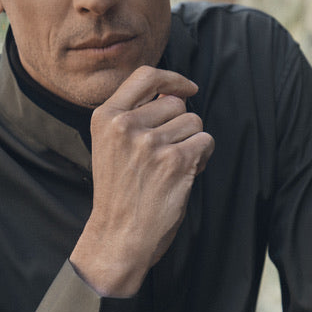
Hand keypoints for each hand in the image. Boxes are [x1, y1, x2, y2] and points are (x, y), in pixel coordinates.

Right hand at [70, 65, 213, 295]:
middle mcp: (126, 125)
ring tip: (171, 168)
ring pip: (193, 122)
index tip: (187, 87)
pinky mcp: (175, 161)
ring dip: (191, 143)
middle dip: (179, 126)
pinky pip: (205, 142)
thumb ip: (137, 116)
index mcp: (105, 117)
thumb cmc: (119, 194)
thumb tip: (177, 92)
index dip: (171, 78)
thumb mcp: (111, 147)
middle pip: (175, 104)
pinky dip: (202, 157)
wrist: (118, 235)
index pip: (144, 75)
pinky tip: (184, 175)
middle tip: (164, 155)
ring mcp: (151, 143)